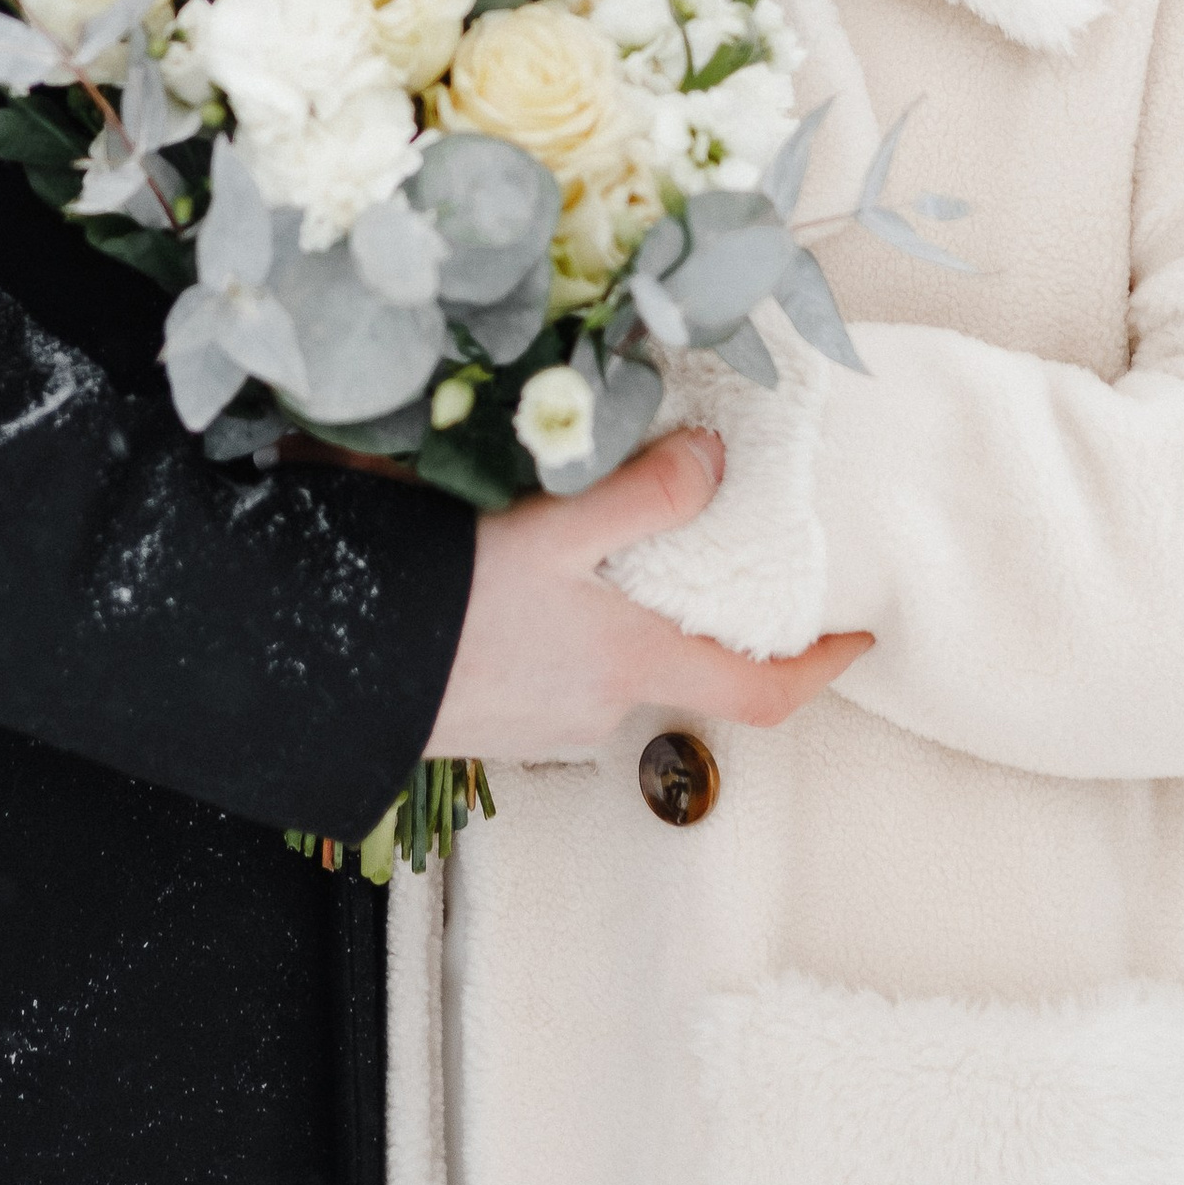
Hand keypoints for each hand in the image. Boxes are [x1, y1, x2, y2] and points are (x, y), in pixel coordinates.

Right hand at [424, 427, 870, 761]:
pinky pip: (545, 667)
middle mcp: (600, 708)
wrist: (325, 675)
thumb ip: (642, 495)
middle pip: (676, 660)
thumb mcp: (552, 530)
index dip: (821, 667)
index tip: (858, 637)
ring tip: (572, 542)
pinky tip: (503, 581)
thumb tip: (715, 461)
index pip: (762, 691)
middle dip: (685, 606)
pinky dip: (547, 627)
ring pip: (605, 658)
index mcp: (634, 663)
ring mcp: (543, 723)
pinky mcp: (491, 720)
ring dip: (604, 611)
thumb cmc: (444, 609)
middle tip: (679, 540)